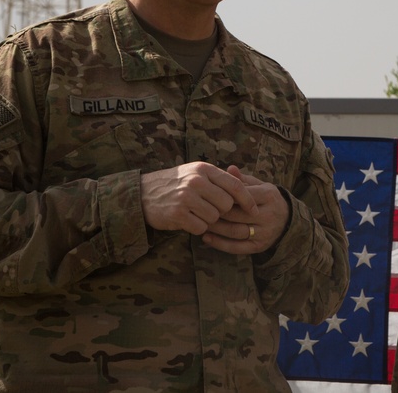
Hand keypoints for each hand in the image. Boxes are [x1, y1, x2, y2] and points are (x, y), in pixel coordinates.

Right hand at [140, 162, 258, 235]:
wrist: (143, 193)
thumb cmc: (175, 183)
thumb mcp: (196, 172)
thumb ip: (219, 178)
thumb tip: (247, 187)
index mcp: (204, 169)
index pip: (235, 185)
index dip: (248, 200)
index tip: (254, 210)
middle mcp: (196, 181)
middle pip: (226, 205)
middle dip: (221, 211)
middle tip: (209, 209)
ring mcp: (186, 198)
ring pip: (214, 217)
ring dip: (208, 220)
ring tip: (195, 213)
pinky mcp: (177, 214)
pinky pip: (200, 227)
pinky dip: (197, 227)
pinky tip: (187, 220)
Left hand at [201, 166, 291, 255]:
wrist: (288, 219)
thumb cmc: (267, 199)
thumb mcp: (260, 185)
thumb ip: (243, 179)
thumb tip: (229, 168)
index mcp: (268, 196)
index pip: (243, 196)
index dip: (224, 196)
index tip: (208, 194)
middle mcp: (268, 215)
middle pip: (237, 215)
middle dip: (216, 212)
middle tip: (200, 210)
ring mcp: (265, 232)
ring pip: (235, 231)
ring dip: (216, 229)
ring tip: (201, 222)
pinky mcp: (259, 246)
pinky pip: (237, 247)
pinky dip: (220, 244)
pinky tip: (206, 238)